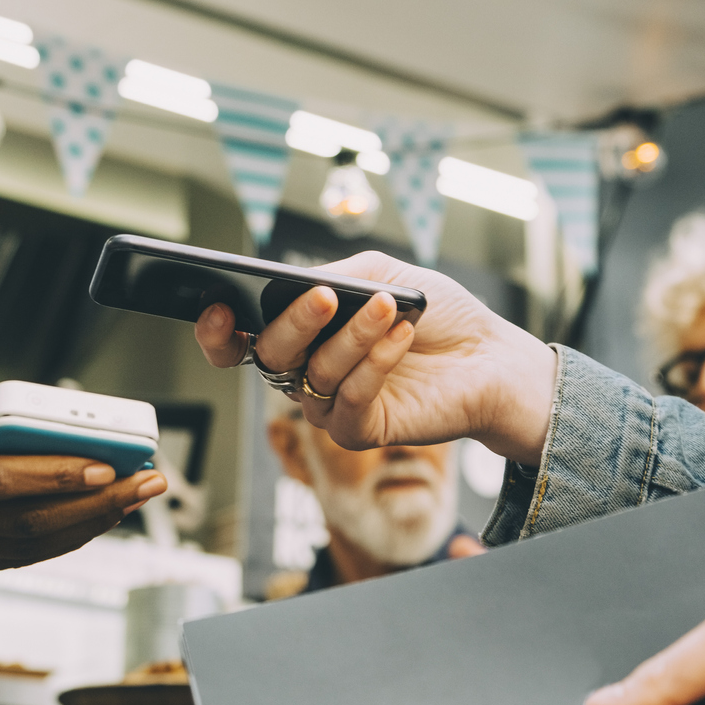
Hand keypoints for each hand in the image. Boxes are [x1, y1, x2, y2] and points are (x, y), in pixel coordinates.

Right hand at [0, 346, 165, 573]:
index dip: (53, 476)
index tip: (106, 464)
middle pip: (24, 525)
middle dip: (95, 505)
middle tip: (149, 482)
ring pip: (23, 550)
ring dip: (86, 527)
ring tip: (135, 500)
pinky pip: (9, 559)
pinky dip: (56, 543)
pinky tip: (93, 520)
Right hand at [192, 253, 555, 462]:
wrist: (489, 356)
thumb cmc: (436, 314)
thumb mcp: (381, 274)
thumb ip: (335, 275)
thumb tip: (297, 283)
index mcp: (301, 334)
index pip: (238, 341)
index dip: (216, 332)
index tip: (217, 307)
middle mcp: (305, 371)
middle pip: (271, 355)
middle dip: (296, 322)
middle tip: (328, 298)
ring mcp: (329, 405)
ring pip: (316, 373)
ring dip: (353, 336)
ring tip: (390, 307)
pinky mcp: (360, 431)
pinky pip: (350, 400)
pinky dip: (375, 364)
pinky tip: (401, 336)